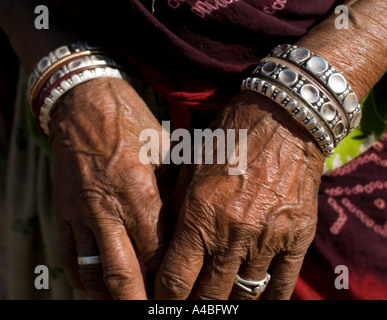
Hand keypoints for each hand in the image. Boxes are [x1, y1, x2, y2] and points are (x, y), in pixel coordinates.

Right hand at [49, 77, 169, 298]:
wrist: (83, 101)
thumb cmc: (130, 120)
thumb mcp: (163, 148)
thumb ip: (174, 188)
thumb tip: (187, 221)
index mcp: (138, 190)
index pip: (156, 250)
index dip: (169, 277)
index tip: (181, 291)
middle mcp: (106, 208)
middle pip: (123, 272)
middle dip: (139, 301)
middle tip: (155, 312)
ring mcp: (80, 211)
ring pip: (91, 271)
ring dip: (109, 295)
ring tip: (128, 302)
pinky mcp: (62, 209)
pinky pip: (68, 255)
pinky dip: (82, 277)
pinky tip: (96, 286)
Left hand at [153, 91, 324, 299]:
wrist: (283, 119)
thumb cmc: (231, 137)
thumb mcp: (191, 165)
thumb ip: (175, 204)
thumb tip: (164, 238)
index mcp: (200, 215)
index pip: (176, 277)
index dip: (165, 298)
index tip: (162, 302)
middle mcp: (232, 233)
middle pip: (208, 295)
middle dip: (195, 304)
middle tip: (191, 301)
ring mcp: (267, 239)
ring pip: (243, 293)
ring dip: (229, 300)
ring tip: (220, 297)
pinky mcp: (297, 237)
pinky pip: (281, 284)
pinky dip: (268, 298)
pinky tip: (257, 298)